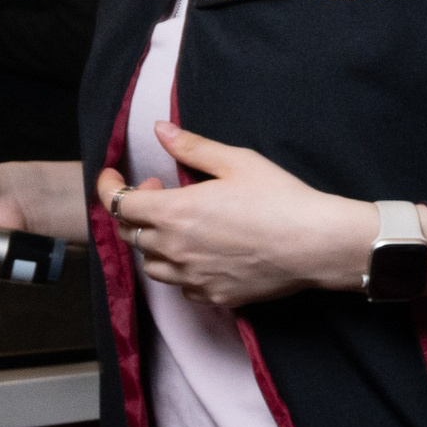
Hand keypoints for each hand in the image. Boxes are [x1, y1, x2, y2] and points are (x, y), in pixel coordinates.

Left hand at [98, 121, 380, 308]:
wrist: (317, 245)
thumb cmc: (281, 199)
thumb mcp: (238, 162)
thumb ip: (192, 147)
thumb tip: (160, 129)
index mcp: (174, 212)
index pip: (119, 204)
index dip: (109, 188)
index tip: (114, 177)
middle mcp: (175, 249)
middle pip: (130, 235)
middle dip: (136, 212)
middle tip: (162, 193)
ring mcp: (193, 278)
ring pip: (152, 266)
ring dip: (155, 245)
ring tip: (180, 229)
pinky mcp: (214, 297)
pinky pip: (182, 287)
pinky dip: (182, 271)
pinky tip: (203, 256)